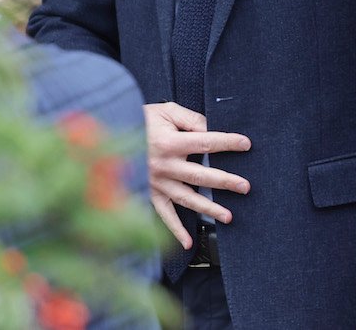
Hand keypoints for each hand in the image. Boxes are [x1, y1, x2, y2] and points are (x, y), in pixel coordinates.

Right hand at [144, 101, 251, 249]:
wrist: (110, 133)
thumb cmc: (142, 119)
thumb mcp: (166, 111)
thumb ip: (190, 119)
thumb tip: (212, 128)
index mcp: (169, 143)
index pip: (205, 142)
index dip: (227, 142)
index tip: (245, 144)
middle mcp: (163, 166)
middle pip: (200, 175)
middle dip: (225, 181)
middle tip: (245, 187)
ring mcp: (156, 182)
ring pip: (186, 198)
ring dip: (208, 208)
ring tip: (229, 216)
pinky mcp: (148, 193)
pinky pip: (163, 214)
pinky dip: (174, 230)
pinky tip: (188, 243)